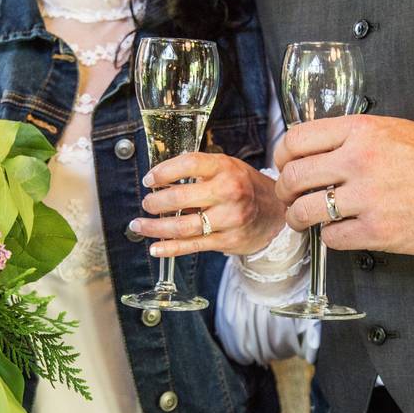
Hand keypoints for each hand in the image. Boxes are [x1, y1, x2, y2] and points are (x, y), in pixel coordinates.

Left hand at [131, 152, 286, 257]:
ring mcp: (229, 218)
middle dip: (155, 202)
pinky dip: (169, 248)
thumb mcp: (226, 167)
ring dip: (154, 227)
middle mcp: (228, 191)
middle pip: (180, 197)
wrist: (274, 211)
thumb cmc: (244, 186)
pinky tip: (155, 248)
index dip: (163, 172)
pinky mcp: (227, 240)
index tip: (149, 179)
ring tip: (139, 225)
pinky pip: (192, 246)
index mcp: (225, 167)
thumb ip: (198, 169)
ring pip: (182, 226)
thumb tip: (159, 177)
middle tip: (146, 203)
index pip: (188, 164)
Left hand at [274, 115, 413, 254]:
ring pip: (305, 211)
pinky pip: (332, 237)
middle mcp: (360, 161)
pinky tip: (341, 231)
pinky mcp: (379, 231)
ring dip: (297, 218)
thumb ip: (350, 137)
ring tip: (303, 219)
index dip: (282, 157)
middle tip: (289, 197)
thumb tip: (312, 150)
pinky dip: (330, 237)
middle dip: (284, 191)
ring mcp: (369, 197)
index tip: (284, 166)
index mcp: (360, 131)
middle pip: (293, 177)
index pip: (295, 140)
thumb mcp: (391, 129)